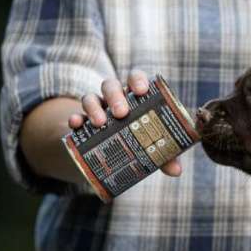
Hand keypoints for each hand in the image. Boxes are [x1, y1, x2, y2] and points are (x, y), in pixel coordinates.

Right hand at [68, 71, 182, 176]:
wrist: (111, 149)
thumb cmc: (140, 140)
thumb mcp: (153, 147)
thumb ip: (165, 155)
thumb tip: (176, 171)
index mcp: (135, 97)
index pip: (135, 79)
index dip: (137, 80)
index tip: (141, 90)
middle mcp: (115, 98)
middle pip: (111, 86)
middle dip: (116, 97)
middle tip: (121, 113)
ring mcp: (97, 108)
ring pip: (91, 97)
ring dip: (94, 107)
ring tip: (100, 123)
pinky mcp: (82, 121)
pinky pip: (75, 115)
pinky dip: (75, 118)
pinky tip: (75, 124)